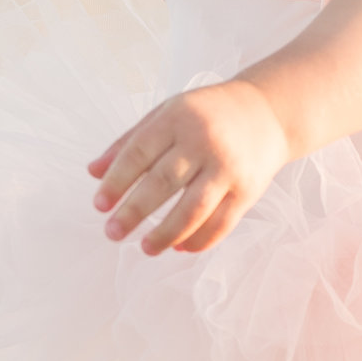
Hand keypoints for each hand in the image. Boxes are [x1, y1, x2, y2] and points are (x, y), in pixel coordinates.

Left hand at [87, 79, 290, 253]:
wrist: (268, 112)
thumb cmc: (207, 114)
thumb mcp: (166, 114)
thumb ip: (129, 142)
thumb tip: (93, 172)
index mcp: (178, 119)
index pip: (139, 153)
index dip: (116, 181)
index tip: (99, 206)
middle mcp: (204, 142)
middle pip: (163, 183)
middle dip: (134, 212)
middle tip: (112, 233)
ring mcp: (228, 168)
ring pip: (193, 209)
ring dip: (166, 234)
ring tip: (145, 248)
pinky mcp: (248, 190)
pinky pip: (221, 223)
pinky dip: (199, 240)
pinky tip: (180, 248)